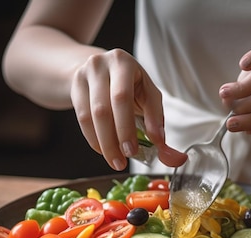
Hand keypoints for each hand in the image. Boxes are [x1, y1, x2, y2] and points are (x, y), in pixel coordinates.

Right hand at [71, 48, 185, 170]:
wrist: (98, 71)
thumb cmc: (129, 86)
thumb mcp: (147, 98)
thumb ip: (158, 126)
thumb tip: (175, 159)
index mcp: (126, 64)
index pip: (128, 96)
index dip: (136, 124)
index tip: (141, 148)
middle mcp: (104, 64)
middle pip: (109, 106)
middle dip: (119, 136)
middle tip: (126, 159)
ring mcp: (86, 75)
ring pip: (93, 115)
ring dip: (106, 143)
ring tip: (116, 161)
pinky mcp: (74, 87)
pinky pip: (82, 119)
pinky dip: (94, 139)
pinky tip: (104, 150)